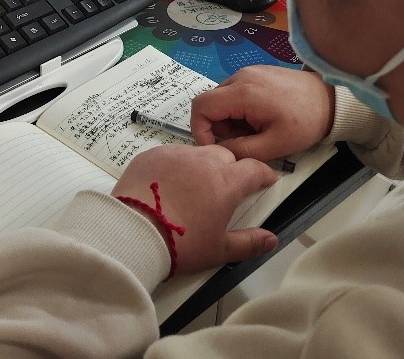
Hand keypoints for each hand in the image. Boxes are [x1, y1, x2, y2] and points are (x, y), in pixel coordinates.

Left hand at [112, 144, 277, 275]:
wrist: (133, 234)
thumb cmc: (178, 244)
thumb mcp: (218, 250)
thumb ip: (249, 243)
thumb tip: (270, 240)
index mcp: (226, 182)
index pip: (255, 168)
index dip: (263, 174)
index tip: (265, 180)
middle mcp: (203, 161)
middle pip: (226, 156)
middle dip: (230, 169)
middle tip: (223, 190)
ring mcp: (176, 155)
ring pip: (198, 153)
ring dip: (201, 166)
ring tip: (192, 188)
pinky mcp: (152, 155)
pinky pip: (171, 154)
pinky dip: (174, 166)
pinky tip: (168, 185)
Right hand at [191, 65, 334, 161]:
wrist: (332, 100)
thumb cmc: (306, 122)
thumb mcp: (275, 144)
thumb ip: (242, 150)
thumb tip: (220, 152)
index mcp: (242, 92)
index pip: (201, 107)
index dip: (200, 130)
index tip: (216, 148)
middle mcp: (241, 76)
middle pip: (211, 102)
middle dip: (219, 126)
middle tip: (242, 141)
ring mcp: (249, 71)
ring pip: (222, 98)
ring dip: (230, 118)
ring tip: (255, 131)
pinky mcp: (257, 72)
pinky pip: (236, 91)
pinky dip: (240, 108)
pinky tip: (260, 118)